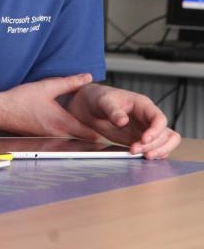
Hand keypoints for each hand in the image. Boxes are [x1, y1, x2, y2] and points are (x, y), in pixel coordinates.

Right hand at [0, 74, 103, 137]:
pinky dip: (70, 132)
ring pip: (74, 138)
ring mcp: (51, 137)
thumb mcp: (46, 86)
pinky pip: (63, 137)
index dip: (103, 130)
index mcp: (62, 122)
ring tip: (92, 124)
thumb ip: (69, 82)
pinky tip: (70, 123)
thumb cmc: (20, 100)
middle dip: (95, 132)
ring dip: (82, 132)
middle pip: (84, 138)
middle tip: (106, 125)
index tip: (112, 125)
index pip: (91, 133)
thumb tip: (87, 77)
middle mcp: (59, 134)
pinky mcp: (44, 136)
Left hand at [63, 84, 181, 158]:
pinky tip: (140, 156)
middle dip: (153, 145)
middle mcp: (148, 118)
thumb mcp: (103, 101)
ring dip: (157, 151)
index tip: (143, 139)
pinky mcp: (139, 139)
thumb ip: (113, 111)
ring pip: (165, 142)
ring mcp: (145, 129)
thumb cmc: (98, 98)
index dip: (156, 131)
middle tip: (135, 150)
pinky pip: (155, 148)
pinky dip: (152, 154)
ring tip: (140, 155)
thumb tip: (123, 121)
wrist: (89, 107)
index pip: (159, 119)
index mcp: (142, 105)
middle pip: (165, 134)